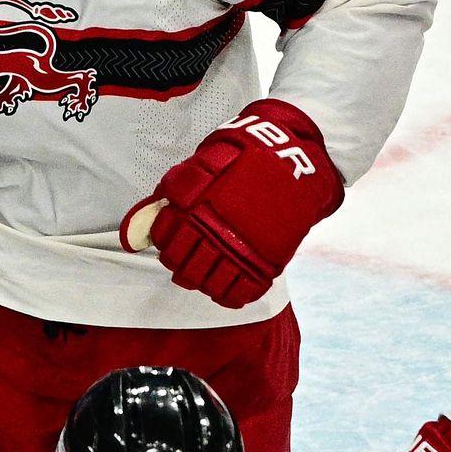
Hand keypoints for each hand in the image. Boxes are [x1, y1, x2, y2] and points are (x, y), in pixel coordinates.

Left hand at [122, 100, 343, 307]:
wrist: (296, 162)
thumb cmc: (249, 157)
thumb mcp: (208, 160)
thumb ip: (180, 184)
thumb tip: (154, 207)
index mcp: (199, 211)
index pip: (166, 242)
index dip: (163, 243)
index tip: (169, 239)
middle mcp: (219, 236)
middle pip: (185, 270)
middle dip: (181, 266)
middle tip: (185, 259)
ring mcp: (243, 253)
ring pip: (210, 285)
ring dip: (202, 282)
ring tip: (204, 274)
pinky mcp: (266, 263)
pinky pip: (241, 292)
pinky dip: (230, 294)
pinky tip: (226, 286)